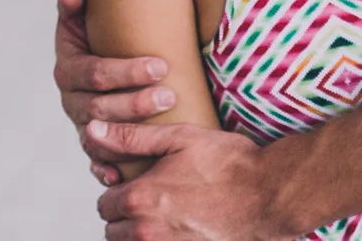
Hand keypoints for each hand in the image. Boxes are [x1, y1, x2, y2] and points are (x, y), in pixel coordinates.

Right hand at [53, 0, 178, 185]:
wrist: (99, 63)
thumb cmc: (99, 34)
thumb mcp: (85, 18)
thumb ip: (77, 5)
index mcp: (69, 68)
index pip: (96, 73)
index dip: (127, 72)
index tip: (161, 66)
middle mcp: (71, 99)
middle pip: (100, 107)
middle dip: (136, 103)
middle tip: (169, 96)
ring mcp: (82, 124)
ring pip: (102, 135)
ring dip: (132, 133)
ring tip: (165, 120)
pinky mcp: (93, 144)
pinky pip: (96, 162)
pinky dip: (105, 170)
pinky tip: (120, 176)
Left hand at [91, 121, 293, 240]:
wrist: (268, 196)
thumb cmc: (228, 163)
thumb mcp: (180, 138)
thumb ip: (132, 137)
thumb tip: (92, 131)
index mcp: (139, 199)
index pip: (104, 204)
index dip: (117, 190)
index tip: (134, 182)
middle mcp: (146, 232)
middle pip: (113, 231)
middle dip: (125, 215)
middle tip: (151, 198)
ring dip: (140, 232)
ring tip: (165, 214)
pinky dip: (160, 240)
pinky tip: (180, 228)